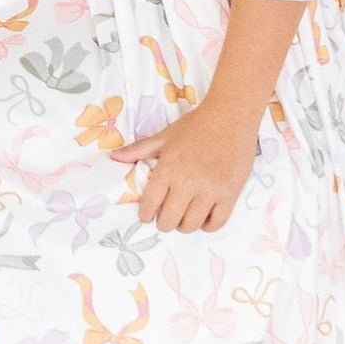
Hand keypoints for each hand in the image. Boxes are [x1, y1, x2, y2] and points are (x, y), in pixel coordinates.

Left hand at [111, 104, 256, 233]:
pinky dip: (207, 225)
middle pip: (169, 221)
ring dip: (184, 225)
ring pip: (191, 226)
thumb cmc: (196, 126)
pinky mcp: (229, 195)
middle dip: (163, 222)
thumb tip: (114, 157)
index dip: (145, 214)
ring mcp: (210, 192)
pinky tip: (203, 217)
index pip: (150, 204)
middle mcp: (187, 184)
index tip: (147, 215)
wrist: (230, 118)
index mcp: (168, 169)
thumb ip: (139, 150)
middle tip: (165, 216)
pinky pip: (216, 224)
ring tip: (183, 216)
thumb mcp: (164, 136)